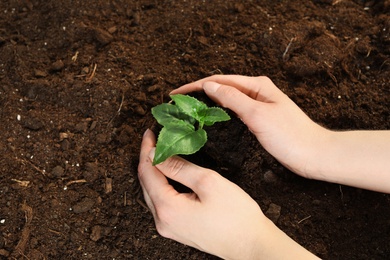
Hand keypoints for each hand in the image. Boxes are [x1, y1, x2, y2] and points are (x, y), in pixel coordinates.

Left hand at [138, 129, 317, 258]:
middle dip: (149, 159)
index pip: (147, 172)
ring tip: (160, 152)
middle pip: (146, 184)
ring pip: (153, 194)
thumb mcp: (208, 182)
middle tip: (155, 139)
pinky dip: (163, 185)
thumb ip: (179, 167)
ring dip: (155, 172)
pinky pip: (162, 204)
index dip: (146, 150)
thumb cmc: (236, 215)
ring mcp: (169, 228)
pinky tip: (169, 175)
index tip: (150, 132)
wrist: (251, 245)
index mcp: (167, 209)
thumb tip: (156, 155)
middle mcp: (162, 221)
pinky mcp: (178, 230)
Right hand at [171, 75, 326, 177]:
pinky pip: (233, 111)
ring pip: (226, 99)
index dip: (195, 86)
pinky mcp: (258, 119)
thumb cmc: (290, 136)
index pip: (219, 80)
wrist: (314, 155)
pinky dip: (218, 112)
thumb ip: (233, 98)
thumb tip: (209, 85)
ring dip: (207, 102)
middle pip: (221, 87)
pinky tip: (209, 119)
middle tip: (178, 103)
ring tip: (188, 109)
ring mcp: (257, 105)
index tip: (175, 94)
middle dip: (198, 92)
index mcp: (257, 85)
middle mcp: (256, 91)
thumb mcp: (258, 115)